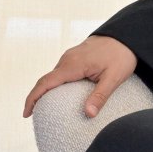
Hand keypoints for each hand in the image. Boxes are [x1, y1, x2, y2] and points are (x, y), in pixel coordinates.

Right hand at [23, 36, 137, 118]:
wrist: (126, 35)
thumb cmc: (121, 56)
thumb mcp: (114, 78)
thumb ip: (100, 96)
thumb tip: (88, 115)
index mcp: (73, 65)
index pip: (45, 83)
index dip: (33, 98)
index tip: (26, 113)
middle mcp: (67, 60)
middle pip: (45, 80)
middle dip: (36, 98)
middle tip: (33, 116)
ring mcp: (70, 57)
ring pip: (53, 76)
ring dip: (46, 91)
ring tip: (45, 109)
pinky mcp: (74, 57)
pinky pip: (60, 73)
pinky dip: (55, 85)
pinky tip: (61, 96)